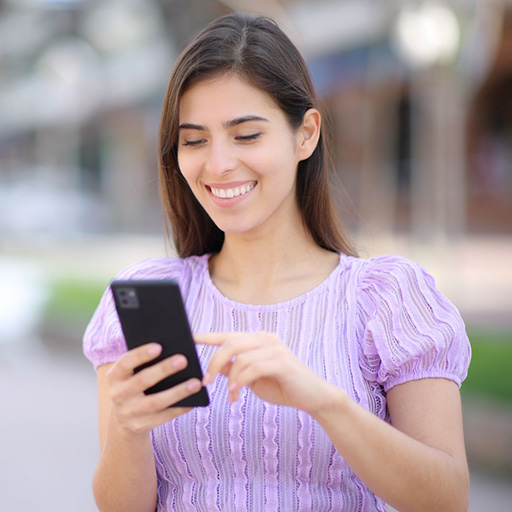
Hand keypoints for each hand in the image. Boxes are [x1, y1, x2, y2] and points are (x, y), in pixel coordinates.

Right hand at [105, 343, 202, 436]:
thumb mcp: (131, 373)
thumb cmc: (134, 384)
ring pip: (156, 401)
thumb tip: (171, 347)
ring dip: (178, 391)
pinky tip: (194, 399)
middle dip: (163, 370)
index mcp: (114, 376)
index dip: (141, 355)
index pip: (125, 363)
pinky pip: (164, 416)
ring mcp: (129, 413)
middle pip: (142, 381)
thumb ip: (143, 361)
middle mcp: (118, 394)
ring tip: (196, 382)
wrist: (123, 418)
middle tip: (183, 359)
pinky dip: (180, 408)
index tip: (159, 346)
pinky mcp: (141, 426)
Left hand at [196, 332, 340, 415]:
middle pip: (230, 343)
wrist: (313, 397)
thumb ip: (236, 369)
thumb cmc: (282, 387)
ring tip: (231, 395)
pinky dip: (241, 381)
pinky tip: (237, 393)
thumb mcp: (253, 379)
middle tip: (207, 382)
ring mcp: (275, 348)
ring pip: (240, 357)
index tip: (189, 339)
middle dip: (213, 363)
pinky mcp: (281, 362)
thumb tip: (214, 368)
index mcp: (258, 340)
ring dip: (230, 378)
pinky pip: (253, 368)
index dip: (208, 336)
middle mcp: (266, 339)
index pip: (228, 335)